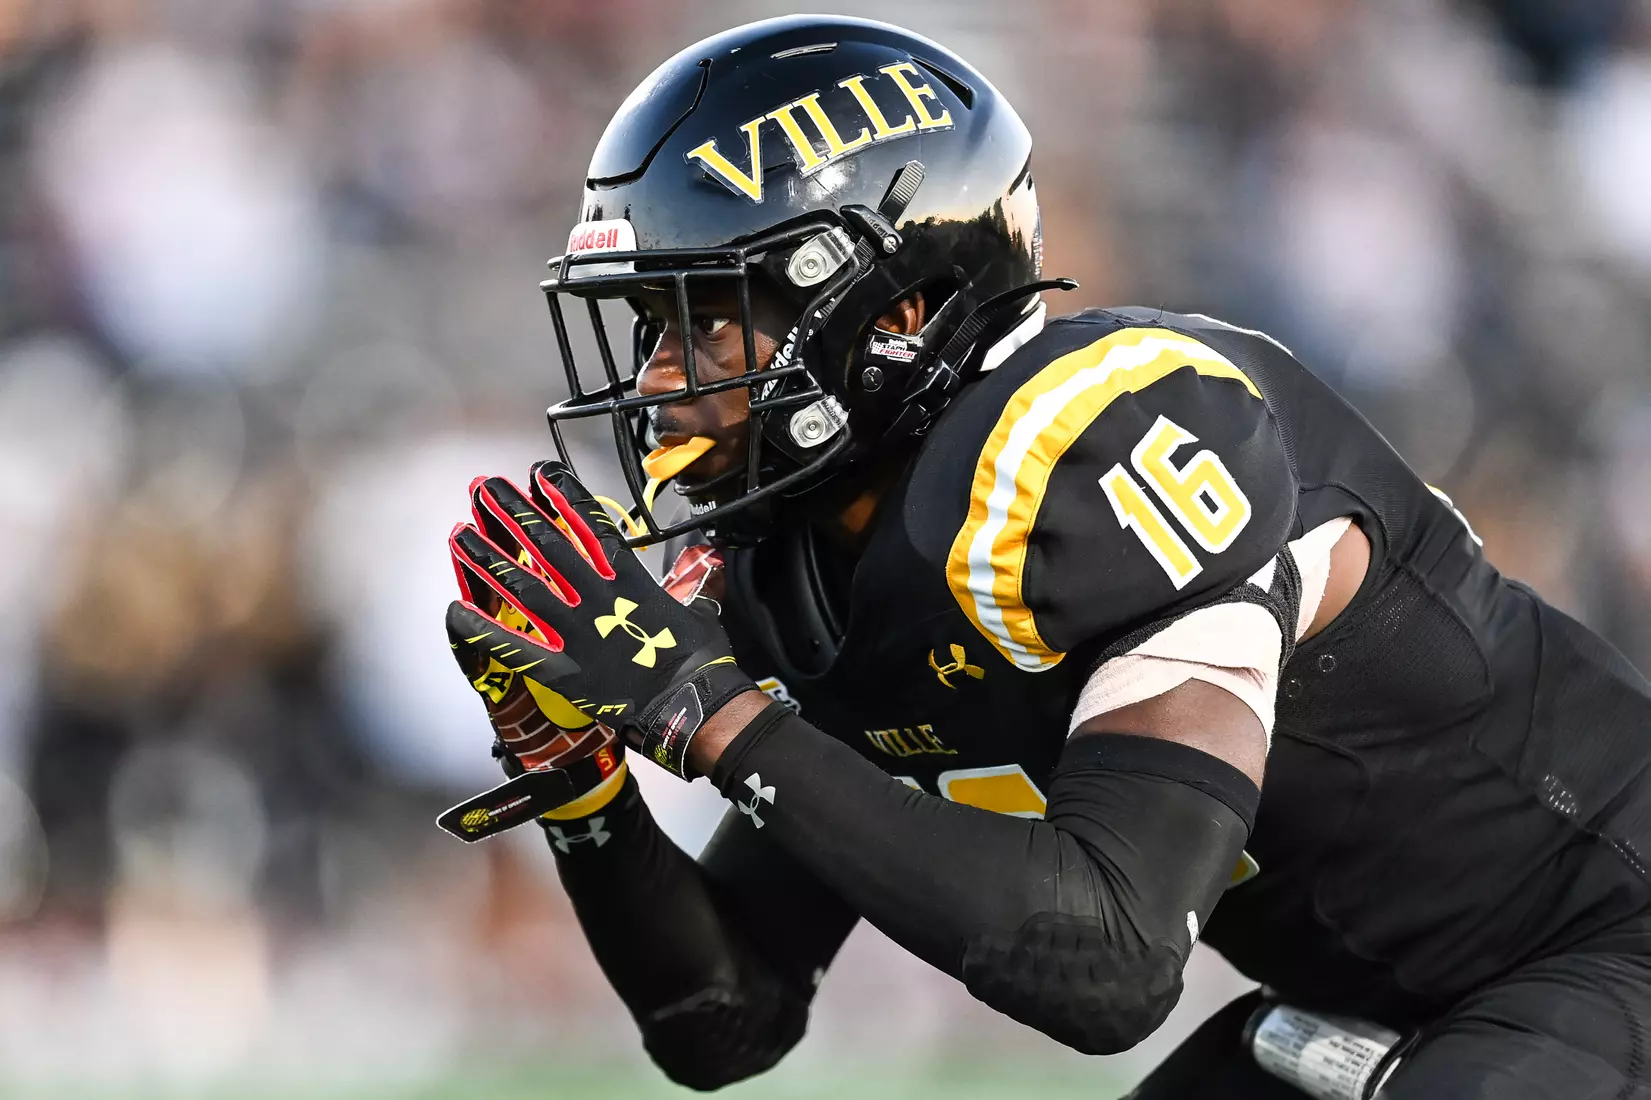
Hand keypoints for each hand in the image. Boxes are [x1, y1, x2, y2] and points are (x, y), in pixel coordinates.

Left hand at [448, 460, 754, 778]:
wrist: (692, 700)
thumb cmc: (699, 658)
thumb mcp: (698, 608)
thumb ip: (689, 584)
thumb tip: (705, 561)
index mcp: (628, 578)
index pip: (589, 524)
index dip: (563, 495)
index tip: (540, 472)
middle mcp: (594, 596)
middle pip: (545, 545)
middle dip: (513, 513)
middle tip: (484, 488)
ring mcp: (575, 630)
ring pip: (522, 586)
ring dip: (488, 559)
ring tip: (461, 535)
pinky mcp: (562, 667)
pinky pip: (513, 645)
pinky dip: (483, 630)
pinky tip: (455, 611)